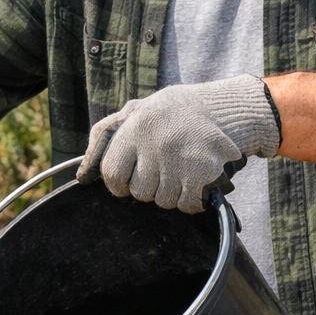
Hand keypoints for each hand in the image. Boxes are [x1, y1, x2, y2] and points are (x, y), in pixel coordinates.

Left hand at [77, 74, 280, 212]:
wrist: (233, 109)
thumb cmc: (178, 112)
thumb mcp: (140, 109)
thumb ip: (107, 134)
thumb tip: (83, 172)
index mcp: (137, 124)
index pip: (111, 173)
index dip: (119, 183)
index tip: (129, 179)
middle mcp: (155, 142)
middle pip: (139, 192)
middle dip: (150, 186)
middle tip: (167, 166)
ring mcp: (179, 159)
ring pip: (162, 201)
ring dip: (173, 192)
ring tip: (184, 168)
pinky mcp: (201, 174)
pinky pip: (185, 205)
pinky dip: (192, 200)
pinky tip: (198, 180)